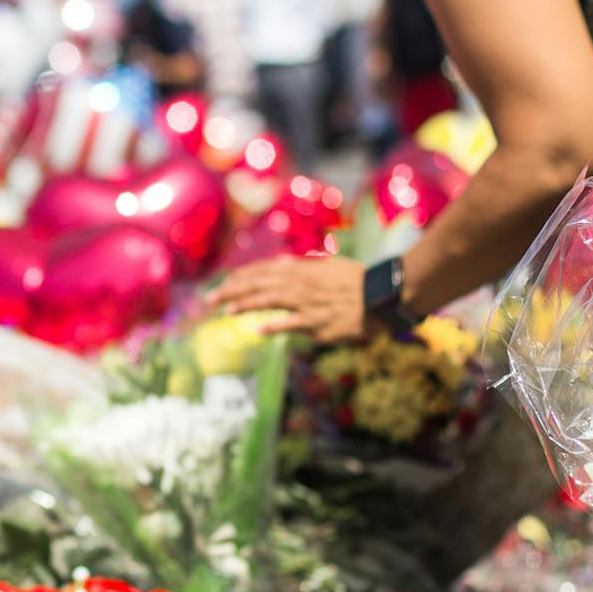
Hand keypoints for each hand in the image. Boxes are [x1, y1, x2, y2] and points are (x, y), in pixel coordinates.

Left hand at [209, 253, 366, 342]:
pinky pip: (294, 324)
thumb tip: (281, 262)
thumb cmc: (357, 281)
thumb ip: (303, 264)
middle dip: (234, 290)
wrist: (382, 295)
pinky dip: (276, 325)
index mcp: (303, 269)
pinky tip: (259, 330)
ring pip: (272, 301)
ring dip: (247, 304)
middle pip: (261, 284)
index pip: (265, 270)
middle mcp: (302, 283)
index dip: (242, 276)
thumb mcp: (328, 265)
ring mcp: (309, 303)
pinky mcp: (319, 323)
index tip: (224, 282)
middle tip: (210, 299)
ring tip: (226, 310)